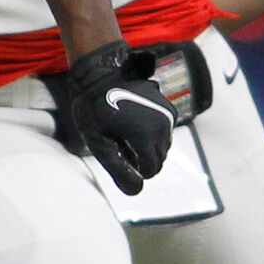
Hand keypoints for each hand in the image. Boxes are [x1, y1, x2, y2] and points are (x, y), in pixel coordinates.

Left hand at [48, 39, 177, 191]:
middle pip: (159, 160)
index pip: (150, 170)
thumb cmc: (95, 108)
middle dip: (142, 159)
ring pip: (163, 147)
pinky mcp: (168, 108)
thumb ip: (118, 169)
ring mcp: (168, 115)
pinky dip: (153, 134)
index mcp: (146, 137)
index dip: (133, 168)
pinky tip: (135, 123)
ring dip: (148, 147)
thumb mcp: (99, 142)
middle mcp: (163, 127)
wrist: (103, 72)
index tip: (117, 154)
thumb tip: (136, 192)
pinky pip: (165, 132)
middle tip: (118, 142)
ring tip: (125, 131)